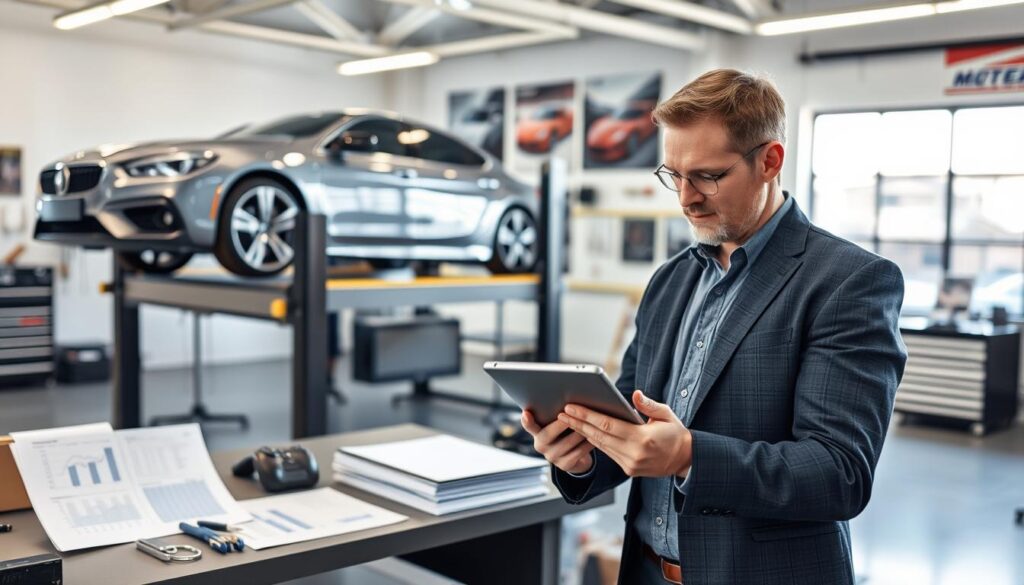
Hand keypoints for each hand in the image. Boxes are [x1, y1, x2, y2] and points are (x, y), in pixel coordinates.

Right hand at [520, 410, 594, 474]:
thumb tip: (565, 398)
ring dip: (579, 432)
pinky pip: (578, 452)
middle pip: (548, 434)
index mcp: (537, 433)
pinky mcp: (565, 465)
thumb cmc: (566, 433)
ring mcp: (552, 457)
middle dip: (561, 423)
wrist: (575, 458)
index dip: (527, 421)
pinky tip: (595, 436)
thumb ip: (558, 415)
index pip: (529, 426)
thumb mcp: (558, 425)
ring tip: (589, 422)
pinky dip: (587, 443)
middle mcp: (541, 446)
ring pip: (567, 442)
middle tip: (571, 414)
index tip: (526, 413)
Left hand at [559, 390, 691, 477]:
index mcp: (643, 439)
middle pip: (599, 436)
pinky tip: (584, 432)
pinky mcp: (628, 470)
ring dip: (583, 433)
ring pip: (600, 446)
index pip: (608, 425)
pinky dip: (595, 442)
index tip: (571, 408)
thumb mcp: (666, 414)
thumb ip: (648, 405)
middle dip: (578, 423)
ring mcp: (630, 464)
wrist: (685, 460)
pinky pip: (607, 453)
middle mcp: (634, 454)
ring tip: (568, 421)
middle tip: (562, 413)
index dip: (587, 416)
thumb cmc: (675, 433)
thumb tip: (634, 394)